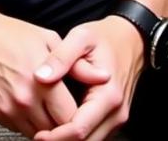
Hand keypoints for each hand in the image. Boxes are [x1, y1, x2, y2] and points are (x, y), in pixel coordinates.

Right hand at [0, 10, 98, 137]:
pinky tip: (28, 106)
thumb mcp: (47, 39)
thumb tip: (104, 76)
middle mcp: (26, 101)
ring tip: (47, 108)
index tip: (82, 111)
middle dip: (64, 124)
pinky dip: (27, 123)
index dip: (80, 117)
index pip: (72, 118)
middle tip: (66, 113)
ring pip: (38, 134)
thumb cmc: (9, 33)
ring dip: (46, 126)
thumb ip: (77, 65)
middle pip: (56, 130)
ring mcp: (9, 109)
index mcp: (43, 82)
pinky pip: (19, 129)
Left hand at [32, 15, 145, 140]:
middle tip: (37, 137)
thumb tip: (40, 76)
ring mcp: (116, 117)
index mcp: (108, 95)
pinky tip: (58, 127)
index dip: (57, 136)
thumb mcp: (80, 37)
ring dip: (68, 140)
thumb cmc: (104, 37)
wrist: (130, 40)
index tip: (38, 136)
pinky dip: (76, 135)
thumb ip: (60, 57)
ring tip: (45, 133)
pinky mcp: (113, 117)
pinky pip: (94, 134)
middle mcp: (116, 113)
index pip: (80, 129)